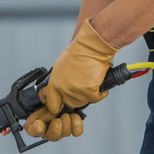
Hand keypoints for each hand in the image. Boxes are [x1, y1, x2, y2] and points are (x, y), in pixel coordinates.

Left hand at [25, 19, 118, 140]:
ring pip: (84, 101)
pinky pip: (96, 98)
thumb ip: (59, 81)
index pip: (52, 105)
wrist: (91, 48)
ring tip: (90, 78)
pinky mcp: (90, 93)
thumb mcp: (61, 67)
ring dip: (89, 93)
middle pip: (70, 104)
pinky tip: (98, 82)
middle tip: (82, 83)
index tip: (61, 105)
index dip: (58, 106)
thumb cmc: (78, 53)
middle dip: (76, 96)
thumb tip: (59, 90)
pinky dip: (100, 92)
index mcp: (54, 84)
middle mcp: (64, 91)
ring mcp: (77, 93)